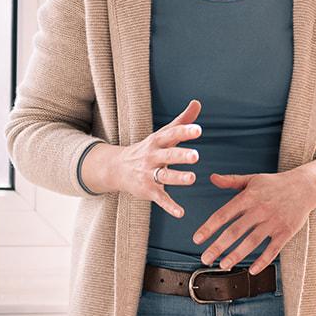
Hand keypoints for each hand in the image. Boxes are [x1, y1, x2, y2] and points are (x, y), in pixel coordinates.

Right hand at [85, 101, 201, 217]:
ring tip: (193, 178)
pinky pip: (160, 198)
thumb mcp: (163, 134)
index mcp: (158, 141)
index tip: (198, 130)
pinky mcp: (148, 190)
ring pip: (165, 176)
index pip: (172, 134)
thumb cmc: (148, 149)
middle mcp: (152, 156)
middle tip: (196, 155)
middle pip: (168, 155)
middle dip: (181, 155)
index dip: (185, 132)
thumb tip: (197, 102)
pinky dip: (169, 206)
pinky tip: (181, 213)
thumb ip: (182, 120)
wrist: (117, 168)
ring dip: (178, 178)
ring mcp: (149, 174)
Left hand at [193, 157, 315, 271]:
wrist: (306, 186)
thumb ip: (231, 181)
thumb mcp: (253, 179)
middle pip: (235, 231)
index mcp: (248, 197)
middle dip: (218, 246)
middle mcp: (260, 209)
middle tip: (205, 258)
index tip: (196, 239)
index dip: (209, 227)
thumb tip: (212, 178)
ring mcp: (274, 221)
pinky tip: (251, 270)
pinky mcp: (286, 231)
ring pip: (252, 242)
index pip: (224, 214)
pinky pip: (273, 249)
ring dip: (236, 255)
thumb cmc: (275, 184)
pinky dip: (262, 261)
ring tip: (223, 265)